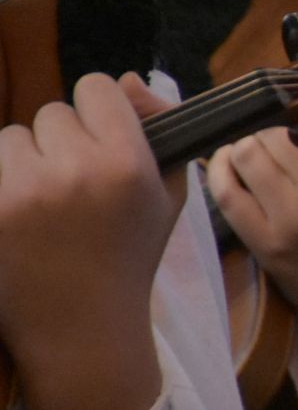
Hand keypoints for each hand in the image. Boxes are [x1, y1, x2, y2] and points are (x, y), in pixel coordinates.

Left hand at [0, 73, 175, 409]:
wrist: (83, 329)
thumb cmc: (130, 256)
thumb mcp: (168, 195)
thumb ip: (160, 129)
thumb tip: (130, 80)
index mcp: (127, 163)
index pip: (96, 88)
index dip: (99, 112)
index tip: (103, 142)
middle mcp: (75, 170)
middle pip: (51, 113)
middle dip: (62, 143)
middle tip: (75, 188)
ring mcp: (22, 191)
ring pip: (11, 138)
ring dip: (25, 163)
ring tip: (44, 206)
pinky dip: (4, 187)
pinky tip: (21, 219)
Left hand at [206, 127, 297, 357]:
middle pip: (274, 136)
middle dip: (270, 136)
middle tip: (275, 146)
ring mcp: (295, 218)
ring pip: (247, 155)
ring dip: (244, 149)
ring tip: (253, 155)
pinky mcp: (267, 243)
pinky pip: (227, 193)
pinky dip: (218, 170)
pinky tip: (224, 162)